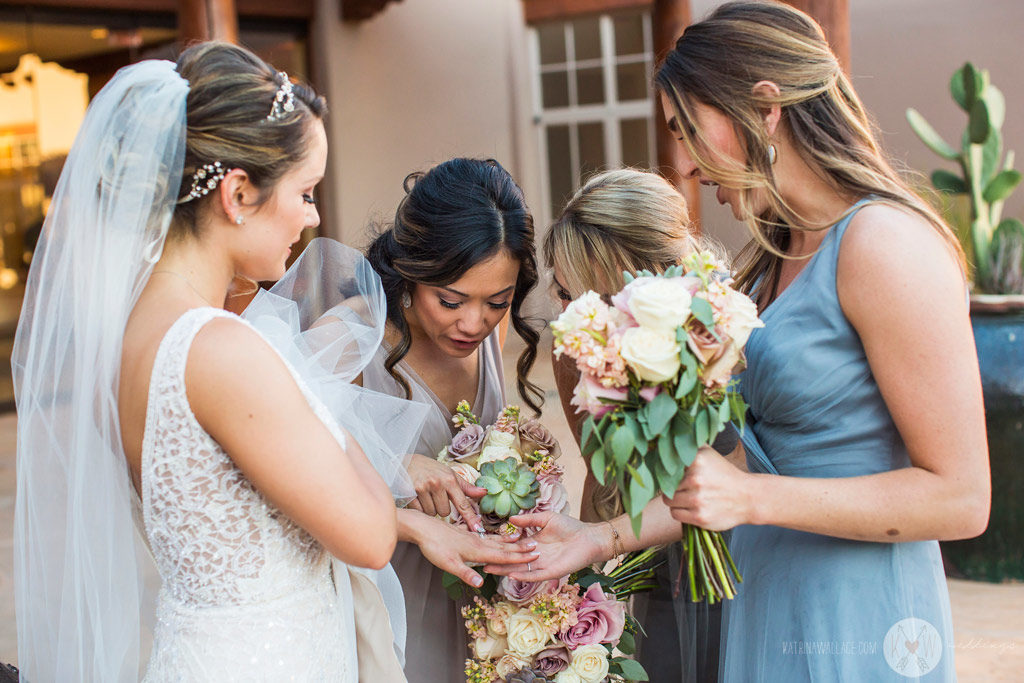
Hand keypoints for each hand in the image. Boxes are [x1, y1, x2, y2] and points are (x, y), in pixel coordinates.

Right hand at [406, 453, 486, 530]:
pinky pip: (420, 512)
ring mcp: (423, 488)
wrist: (405, 462)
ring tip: (426, 496)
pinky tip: (418, 498)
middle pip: (445, 512)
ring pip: (432, 513)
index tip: (478, 529)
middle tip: (436, 496)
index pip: (462, 503)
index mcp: (449, 479)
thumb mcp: (450, 474)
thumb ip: (466, 487)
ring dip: (430, 508)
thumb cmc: (431, 470)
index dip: (470, 517)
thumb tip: (484, 492)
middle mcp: (437, 484)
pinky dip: (420, 509)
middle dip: (441, 508)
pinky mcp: (410, 494)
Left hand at [408, 512, 538, 587]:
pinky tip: (495, 535)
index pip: (502, 556)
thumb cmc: (434, 547)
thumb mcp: (448, 564)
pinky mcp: (465, 533)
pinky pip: (486, 536)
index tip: (534, 555)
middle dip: (520, 548)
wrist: (422, 528)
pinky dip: (495, 536)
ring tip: (521, 538)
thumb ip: (465, 574)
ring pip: (495, 540)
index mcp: (477, 550)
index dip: (518, 557)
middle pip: (502, 547)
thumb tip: (480, 584)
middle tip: (536, 547)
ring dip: (509, 541)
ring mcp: (472, 536)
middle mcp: (478, 542)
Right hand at [483, 511, 607, 581]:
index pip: (513, 547)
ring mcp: (542, 565)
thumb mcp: (547, 518)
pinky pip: (535, 575)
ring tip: (489, 569)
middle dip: (497, 561)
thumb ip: (529, 520)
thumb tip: (511, 519)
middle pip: (513, 560)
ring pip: (520, 569)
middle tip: (480, 561)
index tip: (484, 546)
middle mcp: (535, 556)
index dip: (500, 547)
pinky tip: (511, 574)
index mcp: (533, 543)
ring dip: (505, 570)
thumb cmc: (570, 526)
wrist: (589, 537)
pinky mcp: (552, 572)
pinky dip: (523, 575)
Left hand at [663, 446, 752, 530]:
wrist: (748, 497)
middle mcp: (696, 479)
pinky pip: (675, 514)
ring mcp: (697, 499)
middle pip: (666, 484)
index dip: (669, 470)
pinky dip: (680, 512)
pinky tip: (691, 507)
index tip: (675, 473)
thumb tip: (667, 441)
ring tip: (688, 497)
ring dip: (675, 500)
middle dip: (672, 486)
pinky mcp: (699, 517)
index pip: (667, 465)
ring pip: (668, 500)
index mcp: (697, 460)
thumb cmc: (724, 474)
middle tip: (685, 487)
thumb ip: (689, 445)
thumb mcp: (709, 454)